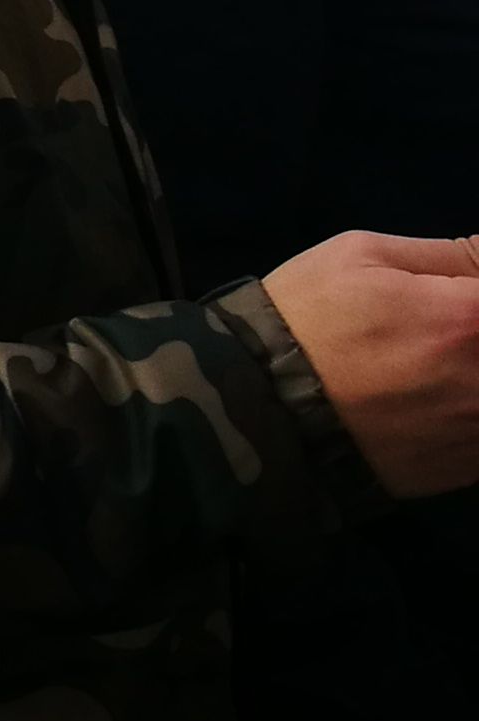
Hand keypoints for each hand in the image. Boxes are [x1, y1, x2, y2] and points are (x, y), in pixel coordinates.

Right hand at [264, 230, 478, 497]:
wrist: (263, 411)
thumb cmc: (307, 318)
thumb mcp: (360, 256)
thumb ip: (450, 252)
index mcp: (469, 318)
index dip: (471, 293)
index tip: (450, 294)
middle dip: (467, 333)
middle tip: (426, 330)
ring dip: (466, 372)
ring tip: (413, 367)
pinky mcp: (467, 467)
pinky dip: (461, 411)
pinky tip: (421, 402)